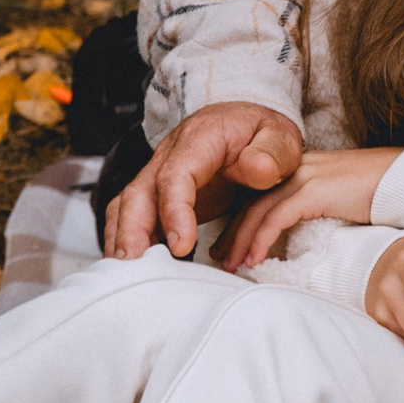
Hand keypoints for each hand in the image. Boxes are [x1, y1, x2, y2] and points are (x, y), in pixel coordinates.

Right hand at [102, 102, 301, 260]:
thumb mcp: (279, 137)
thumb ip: (271, 153)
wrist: (247, 125)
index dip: (173, 210)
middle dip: (132, 232)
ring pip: (128, 207)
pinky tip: (139, 270)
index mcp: (199, 140)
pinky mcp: (160, 195)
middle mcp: (170, 157)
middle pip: (138, 193)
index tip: (180, 245)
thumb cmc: (261, 134)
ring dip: (124, 240)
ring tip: (128, 276)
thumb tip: (257, 170)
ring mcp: (160, 176)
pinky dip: (133, 243)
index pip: (175, 176)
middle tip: (134, 267)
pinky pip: (137, 218)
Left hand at [222, 144, 403, 272]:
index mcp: (301, 169)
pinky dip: (260, 239)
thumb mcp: (342, 204)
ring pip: (257, 209)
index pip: (260, 194)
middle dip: (232, 233)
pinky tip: (253, 259)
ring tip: (231, 266)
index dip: (242, 221)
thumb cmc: (383, 196)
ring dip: (240, 240)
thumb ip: (318, 214)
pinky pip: (276, 217)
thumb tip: (303, 242)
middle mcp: (297, 168)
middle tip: (220, 260)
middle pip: (251, 201)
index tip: (231, 247)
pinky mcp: (314, 189)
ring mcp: (304, 175)